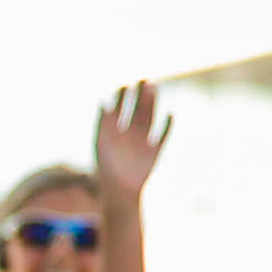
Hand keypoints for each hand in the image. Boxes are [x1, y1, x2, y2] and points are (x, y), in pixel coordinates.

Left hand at [89, 79, 170, 198]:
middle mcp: (129, 135)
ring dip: (152, 105)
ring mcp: (142, 143)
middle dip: (140, 96)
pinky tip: (170, 115)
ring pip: (149, 119)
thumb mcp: (102, 143)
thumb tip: (101, 102)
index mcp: (114, 133)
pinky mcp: (154, 153)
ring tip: (154, 89)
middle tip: (144, 79)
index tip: (124, 86)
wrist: (118, 192)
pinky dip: (166, 126)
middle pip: (136, 111)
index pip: (118, 109)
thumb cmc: (106, 169)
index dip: (122, 97)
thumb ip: (103, 124)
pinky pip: (162, 136)